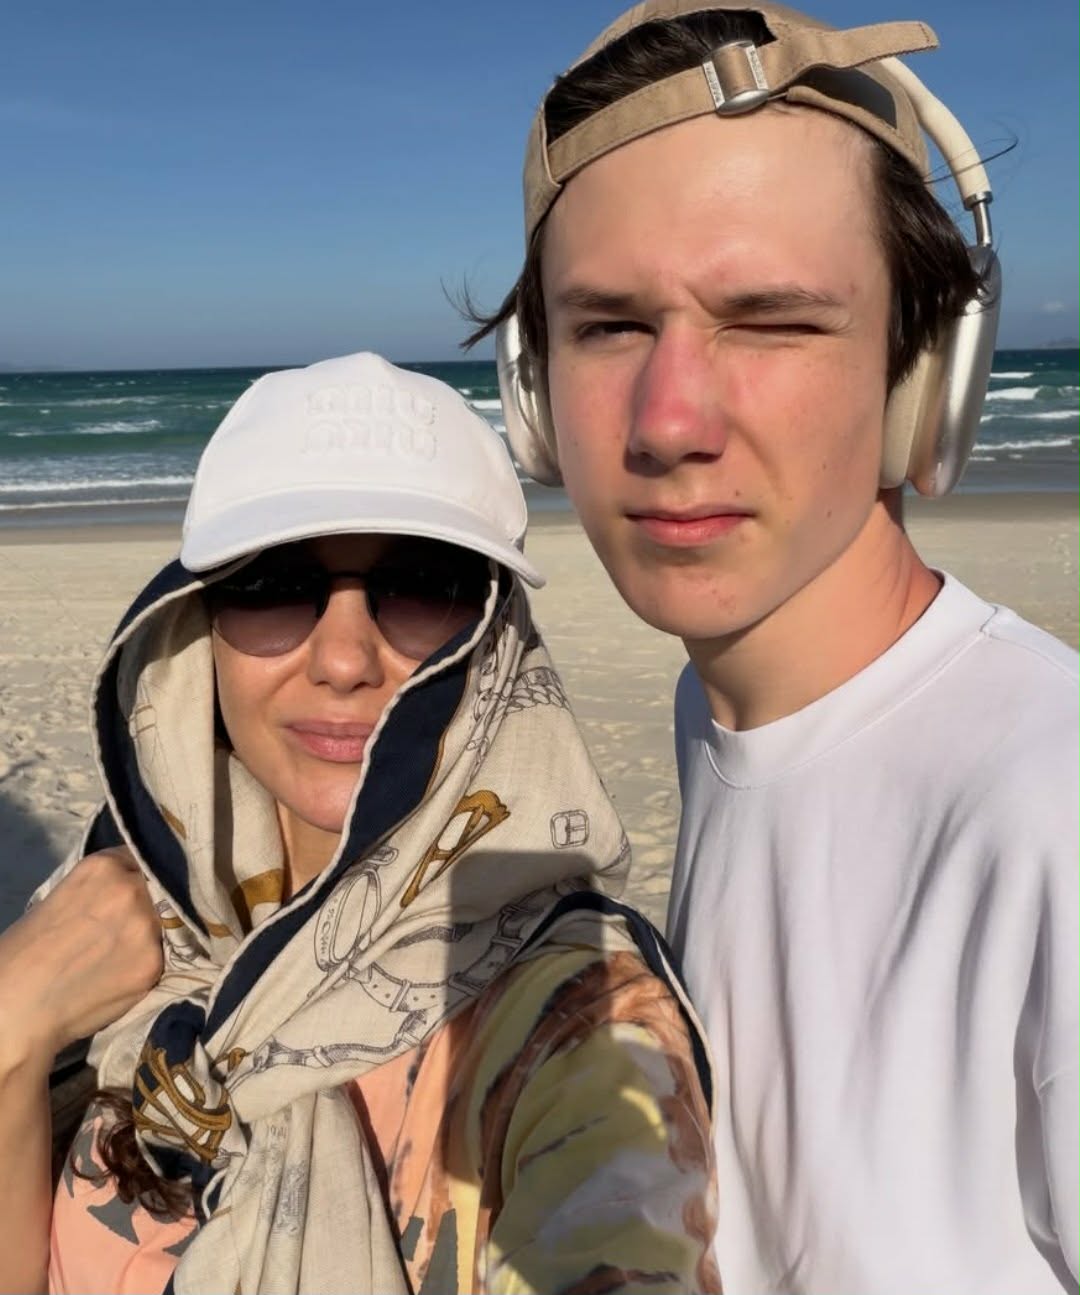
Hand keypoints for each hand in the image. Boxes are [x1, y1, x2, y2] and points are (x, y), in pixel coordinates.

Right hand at [0, 848, 163, 1072]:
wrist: (17, 1004)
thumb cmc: (28, 950)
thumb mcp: (64, 896)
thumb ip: (104, 886)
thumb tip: (136, 885)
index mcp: (103, 866)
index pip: (143, 860)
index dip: (142, 877)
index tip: (139, 891)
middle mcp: (130, 889)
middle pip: (161, 889)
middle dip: (152, 904)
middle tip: (130, 927)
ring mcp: (145, 926)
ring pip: (167, 922)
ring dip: (153, 935)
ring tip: (123, 953)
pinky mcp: (153, 963)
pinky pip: (163, 957)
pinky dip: (147, 964)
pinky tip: (123, 974)